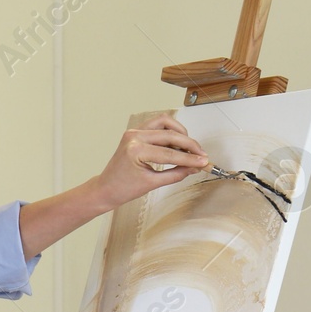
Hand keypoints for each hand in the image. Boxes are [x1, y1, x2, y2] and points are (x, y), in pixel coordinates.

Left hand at [89, 114, 209, 211]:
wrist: (106, 188)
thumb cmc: (123, 188)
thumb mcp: (153, 184)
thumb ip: (177, 174)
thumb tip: (195, 167)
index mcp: (136, 151)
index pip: (170, 153)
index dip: (190, 158)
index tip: (204, 162)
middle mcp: (134, 137)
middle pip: (170, 135)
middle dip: (189, 145)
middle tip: (201, 155)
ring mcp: (133, 132)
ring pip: (165, 122)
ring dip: (180, 133)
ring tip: (189, 148)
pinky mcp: (135, 132)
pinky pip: (157, 124)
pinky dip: (170, 130)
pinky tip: (177, 142)